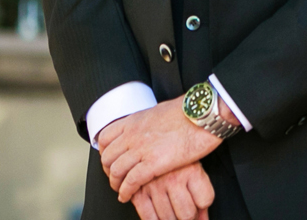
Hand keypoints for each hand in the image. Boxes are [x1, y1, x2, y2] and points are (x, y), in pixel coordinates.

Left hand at [101, 97, 226, 203]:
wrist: (202, 113)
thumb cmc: (188, 111)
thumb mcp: (160, 111)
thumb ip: (149, 122)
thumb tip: (149, 128)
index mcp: (134, 121)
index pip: (105, 138)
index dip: (105, 152)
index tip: (110, 161)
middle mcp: (133, 134)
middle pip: (107, 157)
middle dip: (108, 171)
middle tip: (115, 178)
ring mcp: (142, 149)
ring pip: (116, 171)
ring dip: (115, 184)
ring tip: (120, 190)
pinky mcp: (154, 163)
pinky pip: (131, 181)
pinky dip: (126, 191)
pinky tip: (127, 196)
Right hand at [130, 162, 214, 219]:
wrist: (151, 139)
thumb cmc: (175, 155)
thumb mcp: (194, 169)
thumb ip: (201, 195)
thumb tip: (204, 219)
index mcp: (192, 170)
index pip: (205, 201)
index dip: (202, 206)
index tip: (197, 206)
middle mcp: (174, 178)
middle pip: (187, 214)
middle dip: (186, 216)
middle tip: (183, 211)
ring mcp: (155, 185)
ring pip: (168, 218)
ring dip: (170, 219)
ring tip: (170, 211)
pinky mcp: (138, 190)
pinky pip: (148, 217)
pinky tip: (156, 214)